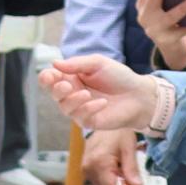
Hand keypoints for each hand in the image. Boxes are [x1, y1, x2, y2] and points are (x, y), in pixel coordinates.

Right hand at [39, 52, 172, 137]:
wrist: (138, 95)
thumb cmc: (119, 77)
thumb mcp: (98, 63)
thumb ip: (76, 64)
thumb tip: (54, 63)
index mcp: (72, 77)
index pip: (50, 79)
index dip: (46, 78)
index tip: (51, 75)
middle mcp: (72, 93)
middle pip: (54, 93)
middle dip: (57, 90)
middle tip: (67, 85)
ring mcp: (79, 108)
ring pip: (64, 107)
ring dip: (73, 100)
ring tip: (87, 94)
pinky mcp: (89, 121)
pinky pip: (80, 117)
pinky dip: (89, 109)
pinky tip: (102, 102)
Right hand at [83, 125, 148, 184]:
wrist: (104, 119)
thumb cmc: (117, 132)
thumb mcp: (129, 148)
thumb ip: (132, 169)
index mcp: (99, 162)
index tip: (133, 181)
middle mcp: (88, 167)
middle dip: (119, 182)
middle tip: (127, 168)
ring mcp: (84, 168)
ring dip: (113, 179)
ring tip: (119, 163)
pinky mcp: (84, 167)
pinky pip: (98, 179)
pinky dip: (107, 175)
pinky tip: (112, 163)